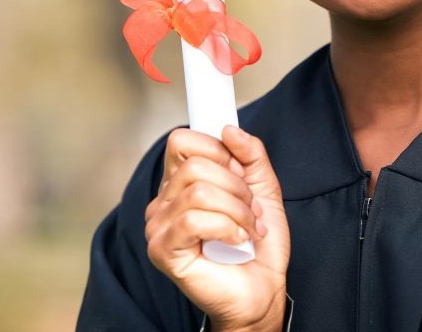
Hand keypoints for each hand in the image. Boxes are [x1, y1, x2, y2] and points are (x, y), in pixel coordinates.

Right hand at [145, 125, 290, 331]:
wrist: (262, 290)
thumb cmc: (259, 244)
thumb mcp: (263, 187)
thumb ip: (250, 154)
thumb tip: (229, 129)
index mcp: (180, 182)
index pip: (181, 140)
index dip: (216, 149)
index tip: (239, 171)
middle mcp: (163, 200)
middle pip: (195, 166)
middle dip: (235, 185)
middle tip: (250, 208)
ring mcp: (158, 226)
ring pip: (198, 192)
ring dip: (236, 210)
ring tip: (248, 227)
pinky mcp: (163, 250)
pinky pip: (193, 220)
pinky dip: (226, 228)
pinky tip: (236, 242)